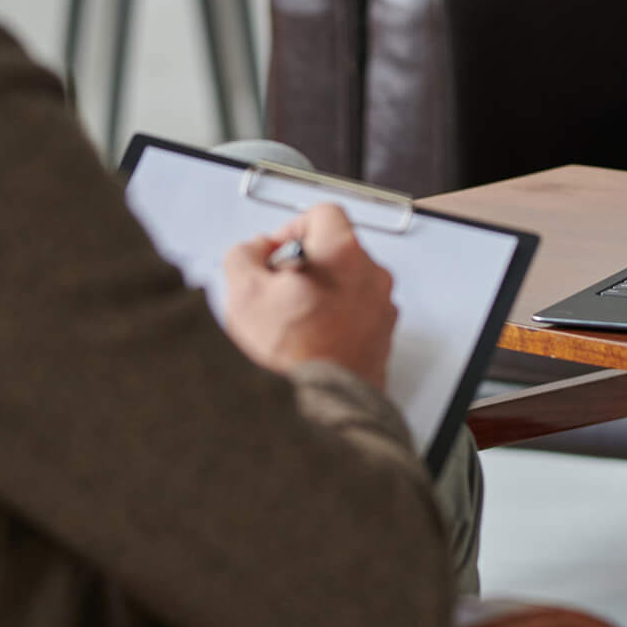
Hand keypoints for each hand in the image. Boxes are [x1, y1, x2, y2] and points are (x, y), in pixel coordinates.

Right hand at [220, 203, 396, 390]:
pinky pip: (358, 317)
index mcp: (345, 255)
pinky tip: (307, 344)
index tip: (276, 250)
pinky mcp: (383, 342)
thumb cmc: (288, 357)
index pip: (323, 214)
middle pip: (337, 251)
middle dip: (305, 264)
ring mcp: (382, 312)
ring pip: (348, 285)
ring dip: (321, 294)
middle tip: (277, 289)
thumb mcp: (244, 292)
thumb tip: (255, 250)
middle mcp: (373, 278)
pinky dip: (336, 322)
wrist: (317, 412)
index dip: (292, 227)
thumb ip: (246, 253)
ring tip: (290, 323)